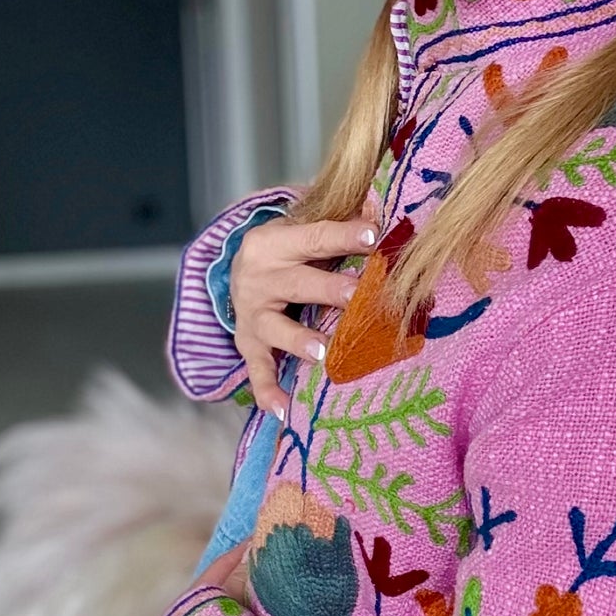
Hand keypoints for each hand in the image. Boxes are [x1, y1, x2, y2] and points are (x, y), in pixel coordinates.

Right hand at [229, 208, 378, 418]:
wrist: (237, 275)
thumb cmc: (286, 253)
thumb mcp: (302, 231)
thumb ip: (337, 222)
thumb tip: (377, 205)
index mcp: (272, 243)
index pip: (313, 237)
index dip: (343, 236)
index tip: (373, 235)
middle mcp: (257, 278)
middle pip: (297, 284)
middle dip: (328, 290)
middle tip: (357, 296)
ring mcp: (250, 315)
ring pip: (275, 328)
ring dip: (299, 340)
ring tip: (323, 353)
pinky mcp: (247, 344)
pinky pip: (257, 370)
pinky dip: (268, 390)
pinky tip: (283, 410)